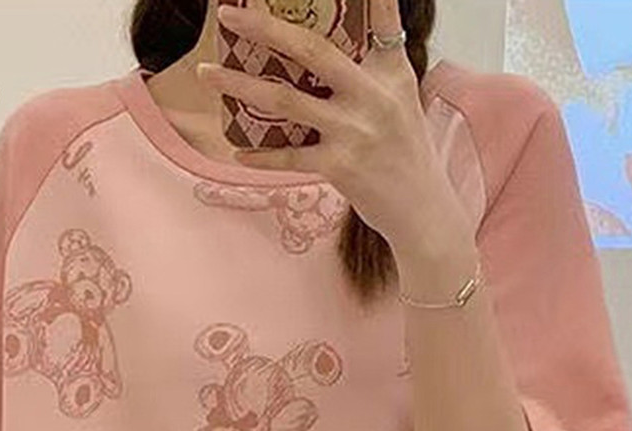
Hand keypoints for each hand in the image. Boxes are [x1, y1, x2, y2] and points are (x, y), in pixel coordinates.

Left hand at [196, 0, 470, 255]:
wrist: (423, 210)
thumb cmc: (407, 154)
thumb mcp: (403, 101)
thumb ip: (375, 69)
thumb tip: (332, 52)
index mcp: (390, 73)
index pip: (381, 20)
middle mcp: (372, 96)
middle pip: (311, 50)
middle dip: (265, 28)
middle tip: (228, 14)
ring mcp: (354, 131)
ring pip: (285, 99)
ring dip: (239, 86)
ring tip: (207, 74)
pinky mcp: (340, 167)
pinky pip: (289, 157)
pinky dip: (261, 157)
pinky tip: (237, 153)